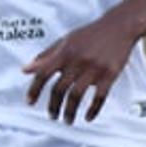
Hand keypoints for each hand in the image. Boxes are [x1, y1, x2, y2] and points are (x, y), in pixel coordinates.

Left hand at [23, 16, 139, 123]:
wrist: (119, 26)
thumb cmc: (91, 34)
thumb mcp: (66, 41)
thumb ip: (46, 56)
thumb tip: (26, 70)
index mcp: (64, 52)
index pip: (43, 73)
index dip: (34, 89)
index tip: (30, 102)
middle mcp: (77, 60)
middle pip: (59, 89)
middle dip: (53, 106)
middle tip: (52, 116)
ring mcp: (94, 68)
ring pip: (76, 96)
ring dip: (69, 111)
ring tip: (67, 120)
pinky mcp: (110, 74)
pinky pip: (99, 97)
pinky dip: (93, 110)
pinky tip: (88, 117)